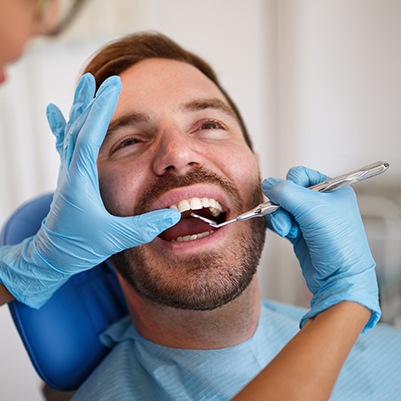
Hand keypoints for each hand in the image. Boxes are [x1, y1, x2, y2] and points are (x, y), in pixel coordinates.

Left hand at [0, 74, 179, 307]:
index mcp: (80, 181)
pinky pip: (66, 143)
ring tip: (84, 86)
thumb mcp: (115, 239)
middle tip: (101, 79)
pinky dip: (64, 125)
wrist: (52, 255)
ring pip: (71, 132)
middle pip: (78, 127)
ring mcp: (68, 173)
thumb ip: (145, 226)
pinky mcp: (70, 177)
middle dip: (91, 102)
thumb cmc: (79, 246)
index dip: (101, 110)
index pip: (89, 136)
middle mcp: (71, 171)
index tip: (111, 86)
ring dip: (80, 108)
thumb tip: (173, 215)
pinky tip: (57, 113)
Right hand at [262, 166, 379, 331]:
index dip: (291, 185)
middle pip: (288, 192)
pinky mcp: (300, 232)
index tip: (291, 198)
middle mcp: (321, 202)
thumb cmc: (338, 243)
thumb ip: (286, 192)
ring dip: (280, 218)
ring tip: (289, 231)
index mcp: (332, 189)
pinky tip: (288, 235)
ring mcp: (309, 218)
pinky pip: (280, 221)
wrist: (339, 277)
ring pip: (281, 207)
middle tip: (289, 218)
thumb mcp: (312, 209)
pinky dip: (280, 226)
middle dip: (283, 206)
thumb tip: (268, 183)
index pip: (301, 175)